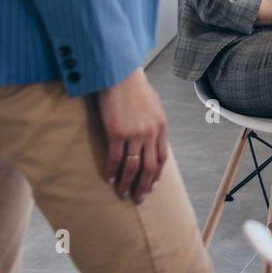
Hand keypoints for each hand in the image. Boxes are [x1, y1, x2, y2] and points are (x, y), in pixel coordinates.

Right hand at [95, 69, 167, 203]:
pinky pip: (115, 158)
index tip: (151, 186)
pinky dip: (112, 171)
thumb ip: (153, 124)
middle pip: (150, 167)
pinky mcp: (116, 132)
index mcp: (161, 126)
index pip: (162, 158)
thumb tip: (150, 141)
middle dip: (144, 186)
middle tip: (138, 198)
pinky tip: (109, 179)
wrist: (120, 74)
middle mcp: (151, 132)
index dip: (156, 175)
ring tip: (122, 193)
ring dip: (128, 183)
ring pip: (133, 167)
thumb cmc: (134, 89)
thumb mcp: (152, 106)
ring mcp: (134, 133)